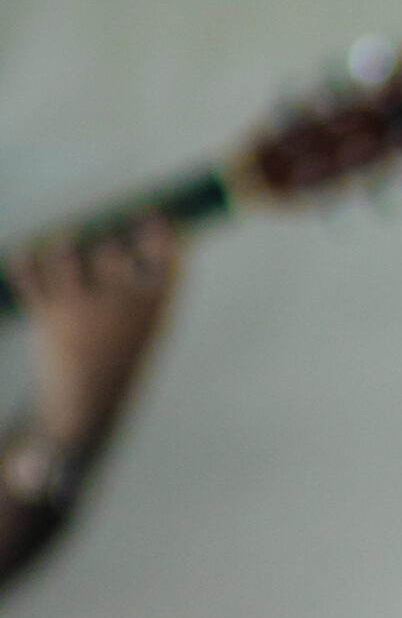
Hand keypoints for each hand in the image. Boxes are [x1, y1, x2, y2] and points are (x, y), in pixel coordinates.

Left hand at [17, 221, 177, 446]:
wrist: (86, 402)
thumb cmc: (118, 357)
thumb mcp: (146, 326)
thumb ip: (152, 284)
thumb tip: (148, 233)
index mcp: (149, 310)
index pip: (162, 258)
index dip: (157, 232)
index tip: (150, 215)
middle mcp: (117, 306)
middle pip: (108, 250)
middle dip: (104, 239)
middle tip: (101, 240)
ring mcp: (80, 309)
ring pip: (64, 253)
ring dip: (63, 244)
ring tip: (65, 242)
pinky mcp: (46, 314)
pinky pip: (29, 274)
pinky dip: (24, 262)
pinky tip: (26, 255)